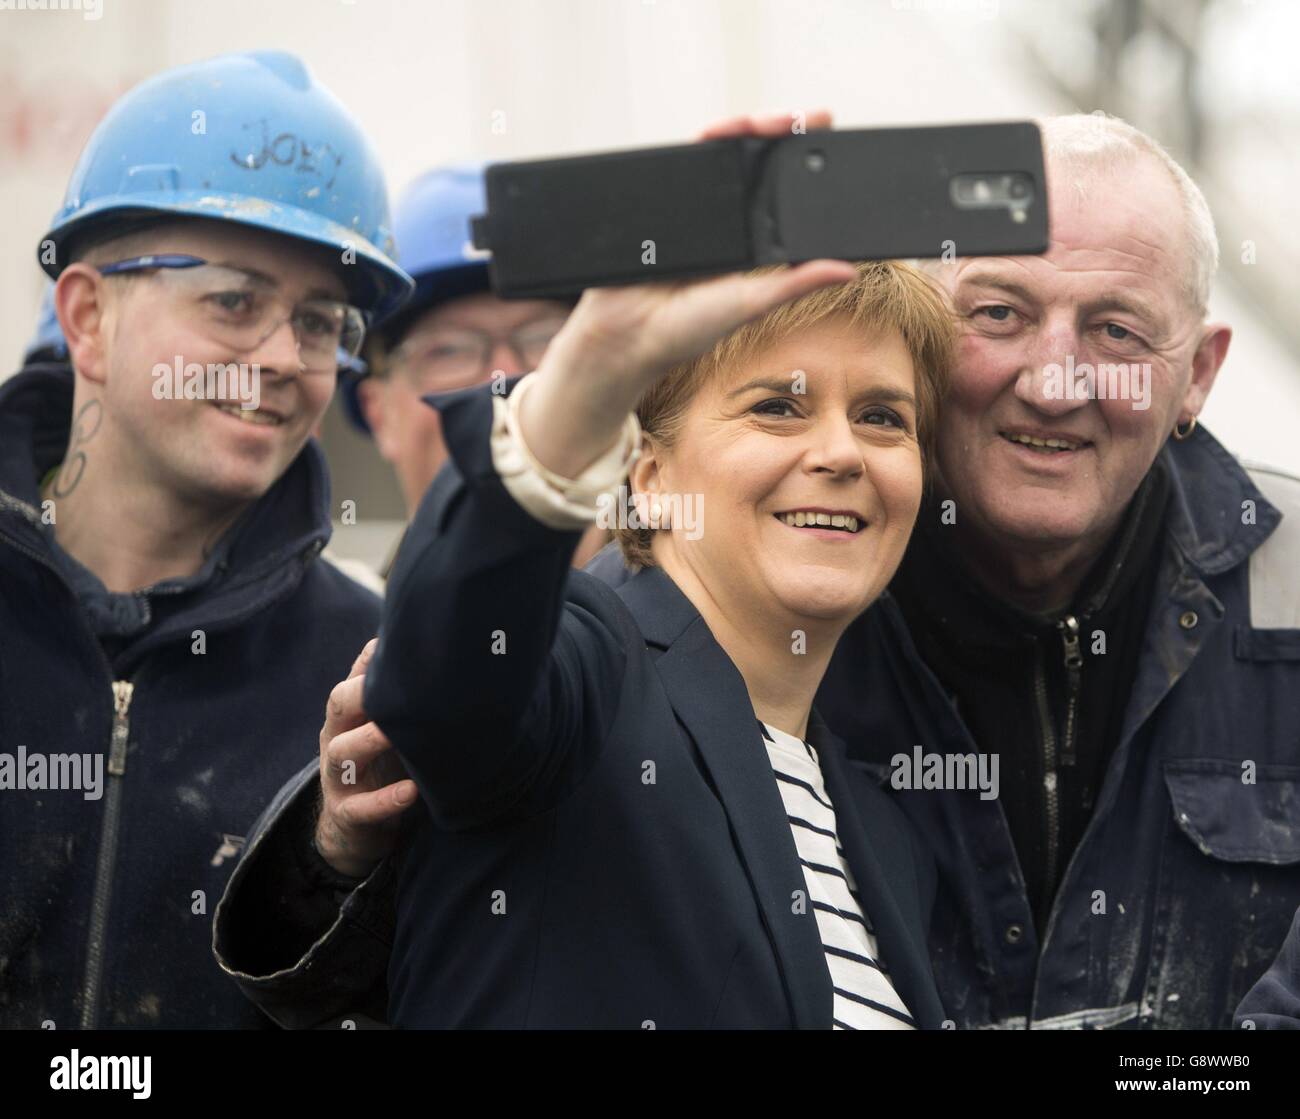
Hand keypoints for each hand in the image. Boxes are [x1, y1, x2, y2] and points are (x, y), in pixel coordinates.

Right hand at [314, 638, 417, 877]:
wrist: (355, 830)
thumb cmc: (379, 766)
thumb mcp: (382, 729)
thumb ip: (393, 696)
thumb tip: (415, 648)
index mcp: (348, 716)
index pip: (354, 679)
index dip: (372, 661)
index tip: (401, 644)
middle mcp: (337, 740)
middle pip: (339, 705)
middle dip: (361, 691)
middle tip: (396, 682)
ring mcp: (338, 779)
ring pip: (341, 753)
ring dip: (369, 740)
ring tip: (396, 733)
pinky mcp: (347, 814)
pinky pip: (361, 808)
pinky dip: (385, 800)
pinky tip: (411, 792)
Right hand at [520, 108, 854, 479]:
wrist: (625, 333)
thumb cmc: (684, 330)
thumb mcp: (751, 303)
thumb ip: (795, 284)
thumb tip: (846, 270)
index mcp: (751, 243)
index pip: (785, 193)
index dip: (805, 165)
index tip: (828, 143)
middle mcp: (727, 220)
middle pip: (759, 162)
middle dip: (783, 133)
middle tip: (806, 120)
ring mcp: (695, 206)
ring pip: (727, 153)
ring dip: (748, 129)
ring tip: (770, 121)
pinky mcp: (665, 197)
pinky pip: (689, 158)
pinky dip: (708, 139)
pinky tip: (724, 131)